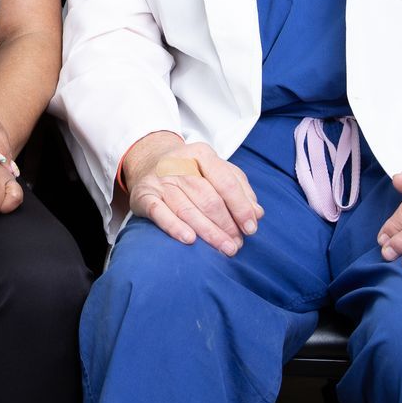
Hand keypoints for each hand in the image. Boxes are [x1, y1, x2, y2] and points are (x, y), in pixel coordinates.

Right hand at [122, 135, 261, 256]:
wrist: (150, 163)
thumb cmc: (192, 171)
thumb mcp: (217, 171)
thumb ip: (239, 188)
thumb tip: (257, 213)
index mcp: (201, 154)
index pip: (226, 183)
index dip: (241, 207)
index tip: (251, 229)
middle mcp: (179, 164)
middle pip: (209, 199)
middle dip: (226, 225)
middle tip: (237, 244)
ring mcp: (160, 179)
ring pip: (187, 209)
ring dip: (209, 232)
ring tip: (225, 248)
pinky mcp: (144, 195)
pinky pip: (160, 213)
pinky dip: (174, 227)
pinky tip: (190, 240)